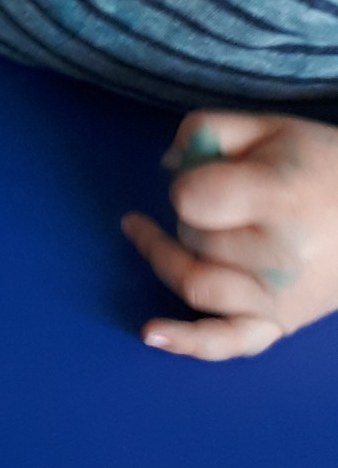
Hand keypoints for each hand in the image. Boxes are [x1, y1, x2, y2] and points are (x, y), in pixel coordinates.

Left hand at [122, 110, 337, 359]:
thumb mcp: (270, 126)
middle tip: (212, 199)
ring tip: (146, 232)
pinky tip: (151, 334)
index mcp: (280, 199)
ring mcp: (279, 297)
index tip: (202, 175)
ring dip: (166, 257)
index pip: (193, 200)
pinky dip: (187, 340)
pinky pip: (228, 341)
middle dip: (187, 215)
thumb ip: (208, 129)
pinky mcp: (280, 324)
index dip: (186, 184)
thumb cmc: (323, 166)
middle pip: (192, 239)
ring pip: (195, 285)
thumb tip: (166, 164)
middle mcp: (279, 256)